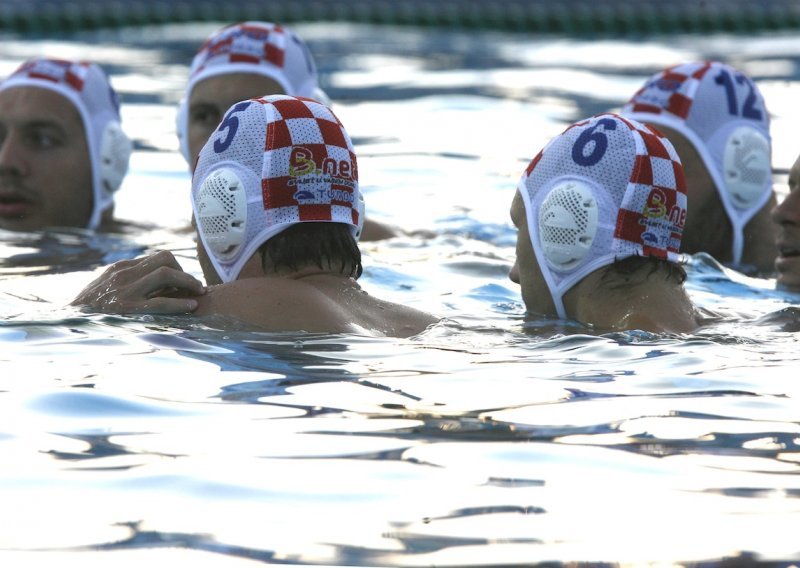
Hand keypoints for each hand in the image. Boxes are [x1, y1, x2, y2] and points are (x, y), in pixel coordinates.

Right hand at [71, 250, 204, 313]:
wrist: (66, 324)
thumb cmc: (88, 309)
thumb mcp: (105, 286)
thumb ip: (126, 280)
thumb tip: (150, 281)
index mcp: (121, 267)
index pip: (158, 257)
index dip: (177, 268)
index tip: (185, 282)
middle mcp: (124, 274)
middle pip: (166, 259)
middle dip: (186, 272)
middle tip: (196, 287)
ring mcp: (125, 290)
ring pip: (166, 274)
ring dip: (189, 283)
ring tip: (199, 294)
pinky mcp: (126, 309)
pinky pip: (159, 302)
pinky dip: (179, 303)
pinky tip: (191, 307)